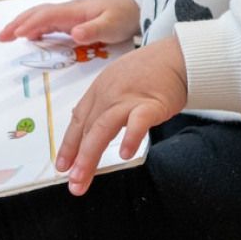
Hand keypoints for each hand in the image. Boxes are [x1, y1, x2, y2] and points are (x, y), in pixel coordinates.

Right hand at [0, 0, 139, 44]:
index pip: (47, 15)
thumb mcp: (112, 25)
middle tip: (1, 37)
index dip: (31, 24)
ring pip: (40, 16)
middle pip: (37, 13)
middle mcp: (68, 10)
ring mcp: (69, 14)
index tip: (17, 35)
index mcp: (75, 10)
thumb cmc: (123, 15)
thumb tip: (74, 34)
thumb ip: (93, 29)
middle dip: (18, 23)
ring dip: (22, 24)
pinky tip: (29, 36)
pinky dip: (34, 27)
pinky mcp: (72, 19)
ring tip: (7, 36)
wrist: (134, 5)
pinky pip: (48, 21)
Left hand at [56, 36, 186, 195]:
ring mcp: (129, 97)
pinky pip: (138, 121)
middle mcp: (109, 93)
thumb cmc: (152, 71)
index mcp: (100, 89)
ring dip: (90, 154)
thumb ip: (104, 103)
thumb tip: (89, 130)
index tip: (62, 165)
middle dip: (76, 158)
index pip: (78, 119)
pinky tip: (125, 154)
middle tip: (73, 182)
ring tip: (83, 177)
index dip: (68, 144)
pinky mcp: (151, 103)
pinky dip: (130, 137)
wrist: (178, 57)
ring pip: (103, 127)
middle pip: (87, 128)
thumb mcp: (119, 82)